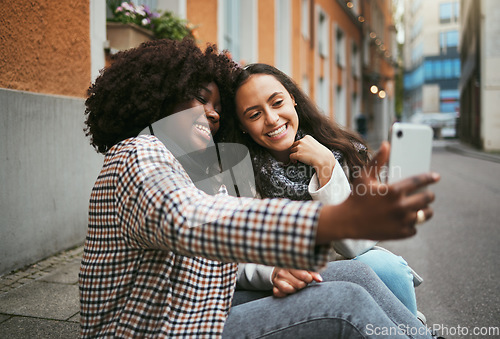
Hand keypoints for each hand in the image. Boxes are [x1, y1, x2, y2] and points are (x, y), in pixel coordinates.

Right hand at [271, 267, 322, 297]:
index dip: (309, 279)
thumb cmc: (295, 269)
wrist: (279, 269)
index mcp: (291, 264)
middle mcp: (282, 272)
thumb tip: (319, 280)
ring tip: (296, 285)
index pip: (305, 276)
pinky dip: (285, 294)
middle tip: (301, 281)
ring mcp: (277, 280)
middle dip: (303, 284)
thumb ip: (313, 273)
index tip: (308, 277)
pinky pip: (280, 294)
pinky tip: (288, 289)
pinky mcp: (274, 287)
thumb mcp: (304, 268)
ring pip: (290, 290)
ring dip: (295, 289)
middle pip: (299, 284)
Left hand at [289, 135, 335, 186]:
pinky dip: (292, 160)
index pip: (299, 141)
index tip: (301, 151)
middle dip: (296, 150)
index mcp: (307, 137)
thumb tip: (303, 148)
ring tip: (298, 159)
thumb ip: (308, 144)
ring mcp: (299, 148)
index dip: (299, 147)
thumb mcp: (315, 144)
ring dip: (294, 155)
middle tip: (299, 155)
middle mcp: (302, 141)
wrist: (324, 159)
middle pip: (294, 145)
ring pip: (292, 151)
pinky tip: (296, 161)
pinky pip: (291, 156)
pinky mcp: (298, 154)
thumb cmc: (322, 153)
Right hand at [315, 142, 439, 242]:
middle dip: (429, 195)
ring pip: (425, 214)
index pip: (419, 181)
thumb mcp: (364, 176)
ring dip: (425, 210)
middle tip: (426, 194)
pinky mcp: (400, 233)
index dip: (429, 178)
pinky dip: (412, 224)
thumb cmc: (356, 197)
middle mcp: (400, 206)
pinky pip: (415, 228)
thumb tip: (386, 144)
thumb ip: (378, 160)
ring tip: (420, 208)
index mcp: (394, 190)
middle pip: (427, 199)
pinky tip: (405, 220)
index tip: (436, 177)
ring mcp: (402, 221)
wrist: (347, 222)